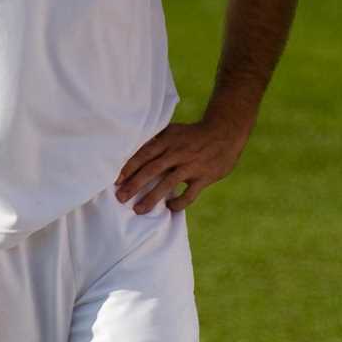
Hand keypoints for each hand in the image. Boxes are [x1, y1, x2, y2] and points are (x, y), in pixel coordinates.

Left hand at [115, 115, 250, 212]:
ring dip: (151, 198)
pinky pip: (189, 195)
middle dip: (134, 185)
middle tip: (120, 198)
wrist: (225, 133)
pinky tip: (170, 208)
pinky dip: (178, 203)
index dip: (129, 168)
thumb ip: (155, 140)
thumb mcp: (173, 131)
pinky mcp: (204, 177)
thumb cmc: (193, 134)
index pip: (144, 154)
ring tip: (138, 210)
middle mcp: (177, 152)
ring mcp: (191, 166)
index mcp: (168, 140)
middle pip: (152, 170)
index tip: (116, 181)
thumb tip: (131, 151)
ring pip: (167, 184)